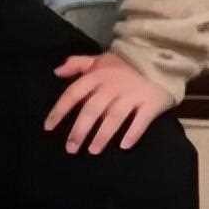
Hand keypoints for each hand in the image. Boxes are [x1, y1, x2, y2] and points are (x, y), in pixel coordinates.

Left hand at [44, 51, 172, 154]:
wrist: (160, 58)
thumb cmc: (125, 64)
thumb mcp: (99, 59)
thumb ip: (77, 64)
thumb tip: (56, 72)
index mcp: (97, 76)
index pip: (74, 93)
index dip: (59, 110)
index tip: (48, 127)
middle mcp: (113, 85)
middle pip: (92, 109)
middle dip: (80, 130)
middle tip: (70, 148)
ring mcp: (132, 94)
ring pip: (114, 116)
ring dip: (102, 135)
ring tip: (93, 150)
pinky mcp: (151, 102)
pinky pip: (141, 120)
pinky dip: (133, 132)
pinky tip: (124, 145)